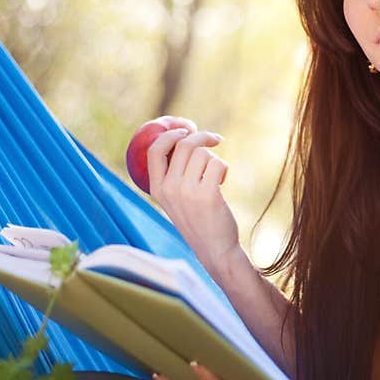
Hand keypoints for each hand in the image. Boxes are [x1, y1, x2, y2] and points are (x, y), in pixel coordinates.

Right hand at [146, 123, 239, 273]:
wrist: (215, 249)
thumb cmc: (199, 219)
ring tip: (216, 175)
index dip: (171, 134)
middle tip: (216, 139)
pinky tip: (222, 182)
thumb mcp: (177, 198)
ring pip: (203, 153)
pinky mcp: (207, 194)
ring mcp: (187, 191)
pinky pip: (217, 163)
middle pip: (184, 145)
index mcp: (157, 188)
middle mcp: (169, 189)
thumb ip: (175, 174)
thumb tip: (185, 139)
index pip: (155, 150)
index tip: (185, 130)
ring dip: (215, 158)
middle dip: (203, 136)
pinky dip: (224, 168)